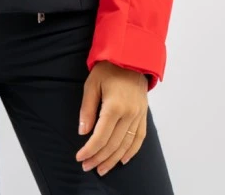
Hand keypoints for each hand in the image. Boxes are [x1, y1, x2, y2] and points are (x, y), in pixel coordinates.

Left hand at [75, 60, 147, 175]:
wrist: (130, 57)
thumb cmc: (107, 69)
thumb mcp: (91, 84)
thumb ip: (87, 109)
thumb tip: (83, 132)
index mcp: (115, 105)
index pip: (101, 136)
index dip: (90, 150)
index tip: (80, 158)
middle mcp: (129, 113)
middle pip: (113, 144)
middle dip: (99, 158)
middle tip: (87, 167)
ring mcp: (139, 115)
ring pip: (127, 144)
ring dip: (114, 159)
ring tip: (102, 169)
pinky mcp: (144, 114)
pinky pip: (140, 138)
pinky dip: (132, 151)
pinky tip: (123, 159)